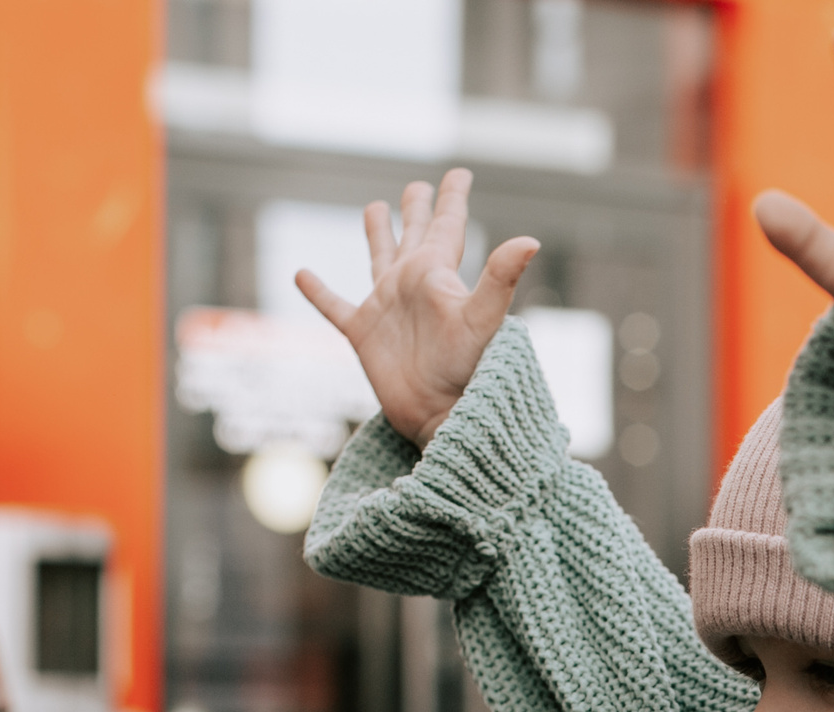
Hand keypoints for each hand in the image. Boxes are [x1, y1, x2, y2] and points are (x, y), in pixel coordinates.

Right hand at [297, 168, 540, 447]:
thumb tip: (531, 241)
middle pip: (414, 235)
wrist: (441, 417)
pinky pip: (334, 307)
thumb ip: (501, 279)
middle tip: (417, 186)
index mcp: (438, 274)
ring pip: (379, 259)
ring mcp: (387, 309)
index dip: (453, 198)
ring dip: (377, 235)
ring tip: (375, 208)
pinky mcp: (363, 334)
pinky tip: (301, 273)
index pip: (448, 225)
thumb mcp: (483, 319)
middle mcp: (413, 285)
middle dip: (417, 210)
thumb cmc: (468, 371)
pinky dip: (318, 292)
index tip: (461, 173)